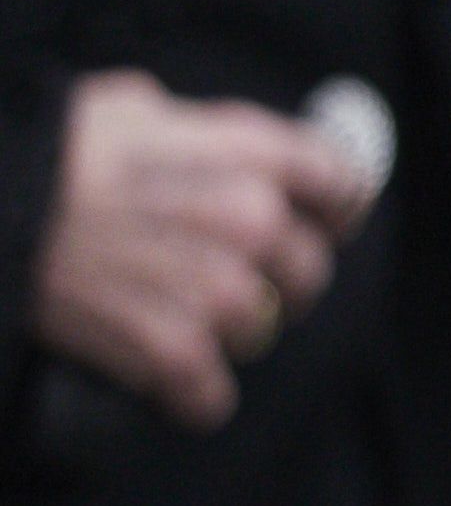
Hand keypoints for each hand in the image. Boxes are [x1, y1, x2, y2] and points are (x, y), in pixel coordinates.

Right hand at [27, 73, 376, 430]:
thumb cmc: (54, 150)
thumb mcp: (139, 109)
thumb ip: (202, 133)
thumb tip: (220, 145)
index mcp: (249, 151)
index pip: (340, 179)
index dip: (335, 202)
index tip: (326, 217)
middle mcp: (247, 216)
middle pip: (309, 264)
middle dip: (283, 277)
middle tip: (250, 281)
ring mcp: (212, 285)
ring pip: (264, 324)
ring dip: (236, 332)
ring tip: (203, 326)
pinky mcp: (167, 345)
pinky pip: (210, 388)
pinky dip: (199, 396)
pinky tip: (188, 390)